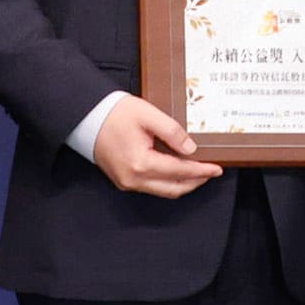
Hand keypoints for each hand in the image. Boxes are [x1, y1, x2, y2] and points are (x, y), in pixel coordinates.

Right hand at [90, 93, 223, 199]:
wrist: (87, 118)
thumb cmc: (115, 114)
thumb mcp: (148, 115)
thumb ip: (172, 132)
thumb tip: (191, 149)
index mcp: (141, 163)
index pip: (180, 172)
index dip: (201, 171)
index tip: (217, 168)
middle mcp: (134, 179)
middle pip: (174, 189)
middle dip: (196, 182)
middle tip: (211, 172)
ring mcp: (127, 183)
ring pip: (163, 191)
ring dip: (183, 184)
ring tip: (198, 172)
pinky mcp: (123, 181)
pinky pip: (151, 187)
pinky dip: (168, 182)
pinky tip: (176, 171)